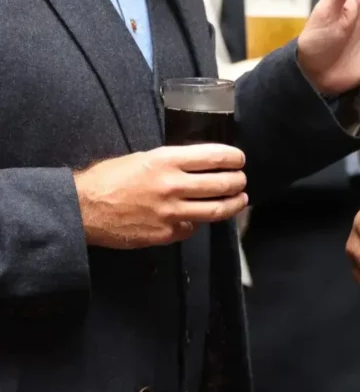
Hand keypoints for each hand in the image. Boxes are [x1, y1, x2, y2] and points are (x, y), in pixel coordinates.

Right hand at [74, 145, 247, 248]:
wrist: (83, 209)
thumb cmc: (109, 178)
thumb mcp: (143, 158)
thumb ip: (172, 161)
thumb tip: (199, 164)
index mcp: (166, 161)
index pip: (214, 156)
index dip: (233, 158)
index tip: (239, 159)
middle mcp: (172, 186)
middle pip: (221, 184)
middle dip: (238, 182)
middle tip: (242, 181)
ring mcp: (170, 213)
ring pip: (214, 210)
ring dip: (233, 205)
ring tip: (240, 200)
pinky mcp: (164, 234)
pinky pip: (192, 228)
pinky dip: (199, 223)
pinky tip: (200, 218)